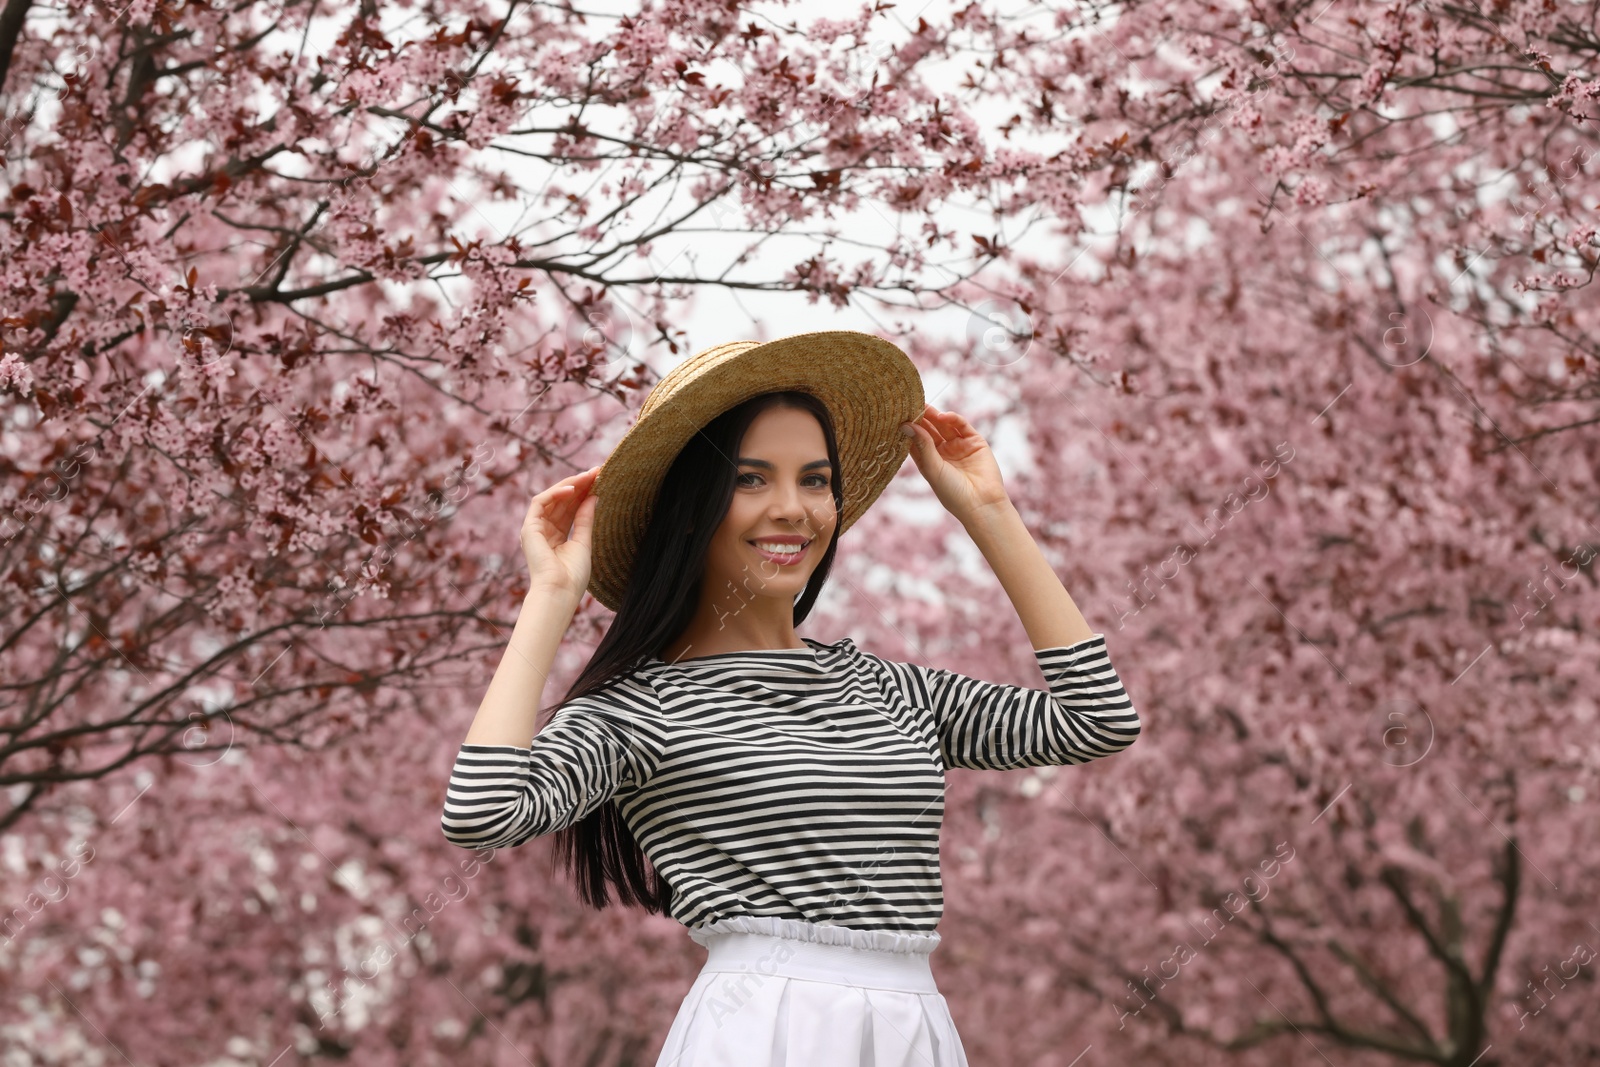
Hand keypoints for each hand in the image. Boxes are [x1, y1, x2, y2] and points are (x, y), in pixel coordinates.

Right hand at [519, 466, 600, 603]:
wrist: (559, 591)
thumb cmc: (573, 575)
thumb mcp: (584, 542)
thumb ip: (586, 519)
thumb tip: (594, 497)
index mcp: (557, 536)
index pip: (571, 508)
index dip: (585, 493)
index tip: (600, 479)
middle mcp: (545, 530)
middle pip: (562, 501)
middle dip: (579, 485)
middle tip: (597, 471)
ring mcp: (535, 528)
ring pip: (551, 497)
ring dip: (570, 485)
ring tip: (588, 475)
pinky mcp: (529, 527)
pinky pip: (540, 502)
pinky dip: (556, 493)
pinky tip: (573, 489)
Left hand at [900, 404, 1009, 520]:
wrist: (981, 503)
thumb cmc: (953, 492)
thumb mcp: (932, 468)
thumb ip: (922, 445)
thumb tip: (907, 425)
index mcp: (928, 461)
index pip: (915, 440)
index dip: (908, 428)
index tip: (898, 416)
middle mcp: (942, 452)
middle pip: (929, 430)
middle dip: (920, 418)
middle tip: (910, 404)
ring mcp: (958, 446)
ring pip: (944, 425)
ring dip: (934, 415)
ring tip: (925, 407)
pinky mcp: (974, 441)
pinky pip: (961, 426)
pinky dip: (953, 418)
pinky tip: (943, 416)